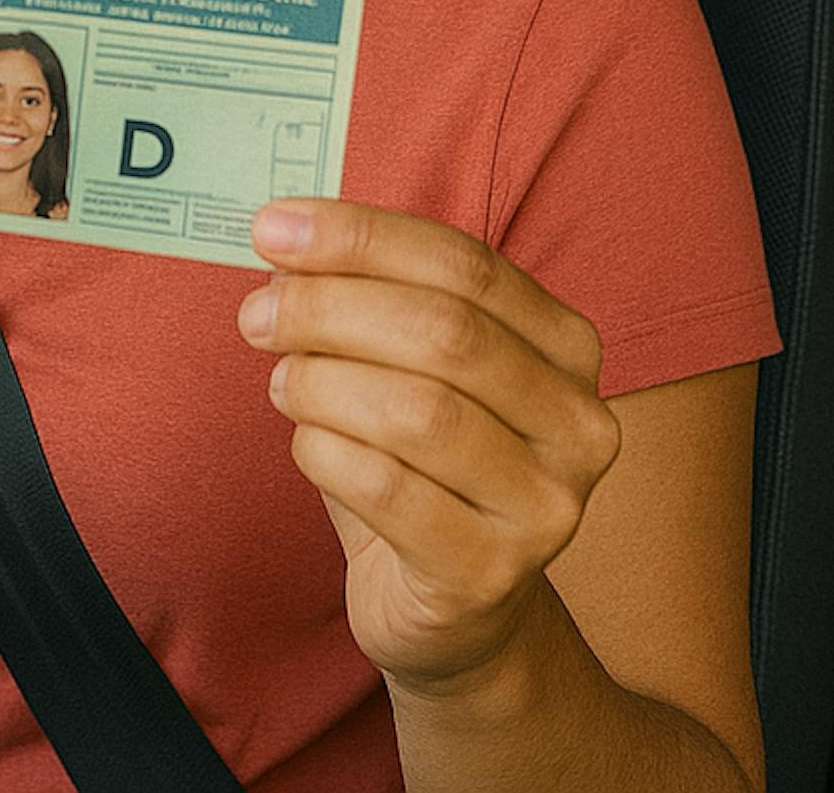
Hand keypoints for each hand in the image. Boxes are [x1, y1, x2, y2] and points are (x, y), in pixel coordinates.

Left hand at [238, 198, 620, 695]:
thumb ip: (363, 296)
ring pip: (417, 411)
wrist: (451, 604)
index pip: (464, 264)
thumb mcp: (405, 365)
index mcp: (565, 347)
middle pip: (444, 333)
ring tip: (281, 382)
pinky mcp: (491, 573)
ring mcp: (545, 506)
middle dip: (329, 309)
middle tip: (257, 314)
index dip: (361, 237)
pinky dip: (325, 450)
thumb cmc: (418, 460)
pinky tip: (308, 442)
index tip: (273, 228)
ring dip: (321, 383)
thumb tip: (284, 235)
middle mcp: (577, 423)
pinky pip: (388, 489)